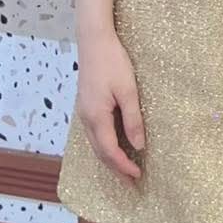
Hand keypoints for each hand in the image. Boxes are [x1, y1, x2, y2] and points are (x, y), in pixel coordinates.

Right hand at [76, 27, 146, 181]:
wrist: (93, 40)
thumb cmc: (113, 61)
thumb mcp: (128, 90)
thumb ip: (133, 119)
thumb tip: (138, 147)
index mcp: (96, 117)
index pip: (110, 151)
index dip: (123, 167)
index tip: (138, 177)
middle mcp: (86, 119)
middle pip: (100, 153)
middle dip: (116, 169)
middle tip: (132, 183)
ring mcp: (83, 113)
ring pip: (96, 145)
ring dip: (110, 159)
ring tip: (124, 170)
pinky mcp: (86, 106)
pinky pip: (94, 134)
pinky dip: (105, 146)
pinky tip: (114, 147)